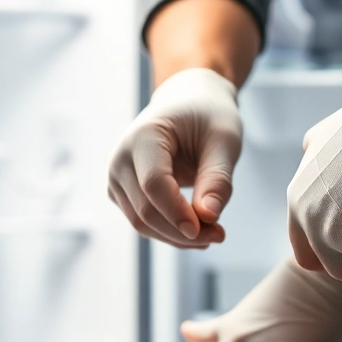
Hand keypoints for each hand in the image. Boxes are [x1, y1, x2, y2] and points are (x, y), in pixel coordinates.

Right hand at [108, 68, 241, 247]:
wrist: (189, 105)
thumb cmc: (208, 117)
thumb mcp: (225, 141)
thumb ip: (218, 178)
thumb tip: (208, 216)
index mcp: (143, 136)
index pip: (154, 184)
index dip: (179, 212)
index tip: (211, 229)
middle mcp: (120, 158)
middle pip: (145, 210)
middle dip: (183, 231)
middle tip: (221, 234)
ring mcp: (116, 177)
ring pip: (141, 223)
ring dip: (177, 237)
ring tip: (214, 233)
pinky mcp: (121, 193)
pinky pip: (143, 222)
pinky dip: (170, 232)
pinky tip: (197, 230)